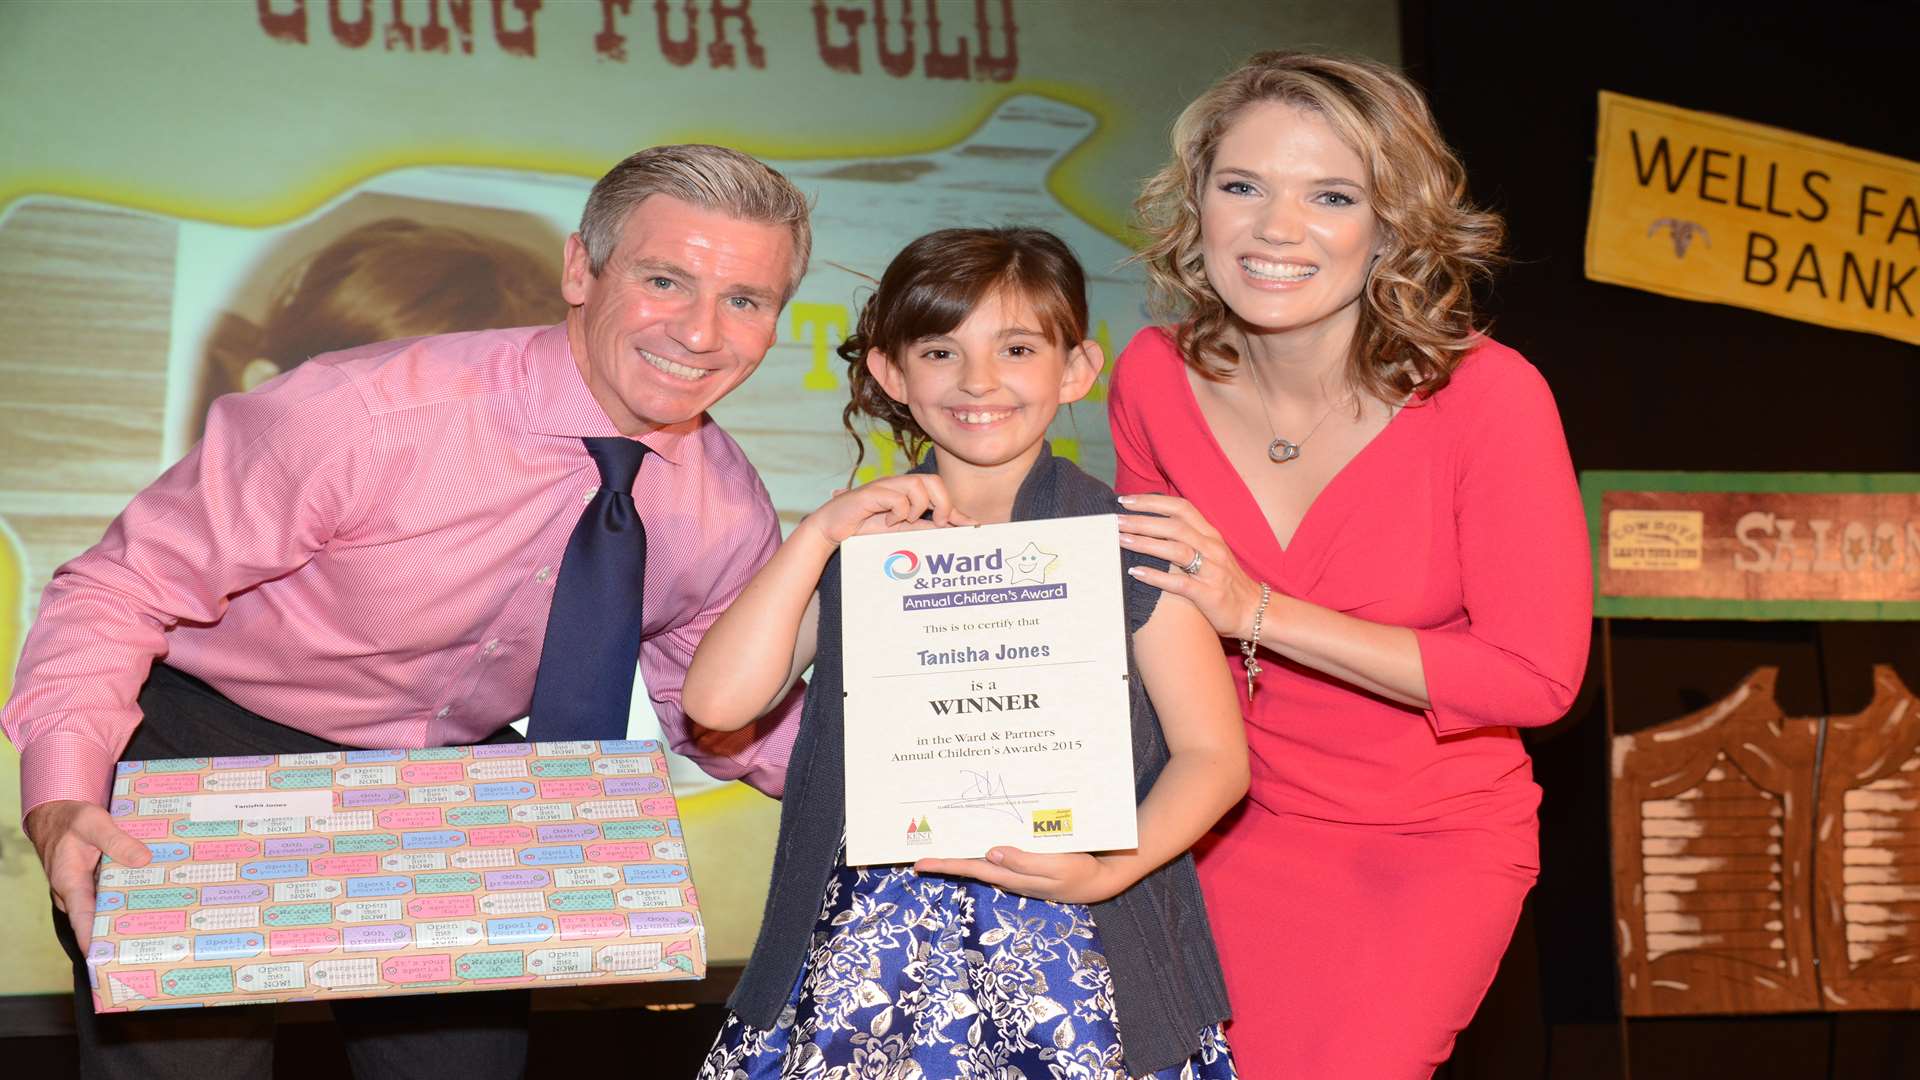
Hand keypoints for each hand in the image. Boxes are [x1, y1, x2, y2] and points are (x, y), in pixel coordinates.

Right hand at [23, 799, 151, 952]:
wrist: (56, 815)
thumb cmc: (70, 820)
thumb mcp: (93, 823)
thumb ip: (117, 841)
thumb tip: (143, 860)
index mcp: (70, 884)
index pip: (83, 921)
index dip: (96, 941)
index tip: (110, 958)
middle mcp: (76, 893)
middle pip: (100, 919)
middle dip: (123, 931)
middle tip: (155, 941)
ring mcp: (85, 889)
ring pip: (108, 907)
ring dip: (130, 913)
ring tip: (164, 923)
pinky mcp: (94, 883)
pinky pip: (112, 894)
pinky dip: (129, 896)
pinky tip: (156, 896)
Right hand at [802, 474, 974, 546]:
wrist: (832, 529)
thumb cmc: (866, 528)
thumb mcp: (903, 530)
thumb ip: (928, 527)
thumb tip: (957, 529)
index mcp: (909, 491)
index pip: (940, 489)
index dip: (956, 508)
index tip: (972, 526)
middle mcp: (899, 484)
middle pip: (933, 480)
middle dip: (943, 503)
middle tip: (938, 523)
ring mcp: (885, 486)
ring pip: (918, 486)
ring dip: (918, 508)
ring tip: (904, 521)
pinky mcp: (871, 492)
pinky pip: (897, 497)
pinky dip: (898, 512)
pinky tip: (888, 521)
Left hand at [915, 846, 1124, 904]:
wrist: (1099, 880)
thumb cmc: (1079, 874)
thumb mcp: (1055, 867)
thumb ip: (1023, 862)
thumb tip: (990, 853)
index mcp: (1010, 875)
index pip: (970, 868)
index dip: (944, 865)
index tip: (919, 862)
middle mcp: (1007, 873)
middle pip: (969, 863)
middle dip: (945, 856)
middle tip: (920, 844)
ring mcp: (1015, 869)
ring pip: (981, 857)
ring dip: (962, 848)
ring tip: (942, 834)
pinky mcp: (1025, 862)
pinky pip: (998, 852)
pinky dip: (983, 844)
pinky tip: (979, 832)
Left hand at [1116, 493, 1263, 639]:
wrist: (1255, 611)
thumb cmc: (1225, 582)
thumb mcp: (1210, 553)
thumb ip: (1187, 538)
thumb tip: (1150, 526)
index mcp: (1211, 534)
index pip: (1181, 508)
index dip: (1152, 502)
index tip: (1125, 500)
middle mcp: (1212, 548)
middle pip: (1175, 526)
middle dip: (1142, 521)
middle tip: (1115, 520)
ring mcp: (1212, 571)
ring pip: (1177, 550)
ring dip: (1146, 543)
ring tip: (1121, 540)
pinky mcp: (1209, 595)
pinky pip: (1180, 583)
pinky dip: (1156, 576)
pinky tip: (1135, 572)